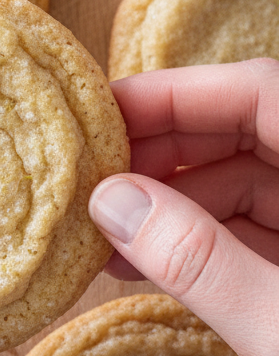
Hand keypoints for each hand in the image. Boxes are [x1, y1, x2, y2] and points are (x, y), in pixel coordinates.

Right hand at [89, 58, 278, 355]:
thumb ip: (201, 262)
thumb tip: (113, 201)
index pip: (262, 92)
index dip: (177, 92)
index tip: (104, 114)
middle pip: (250, 129)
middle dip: (169, 148)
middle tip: (94, 177)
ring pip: (250, 180)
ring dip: (177, 199)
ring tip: (108, 233)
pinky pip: (257, 232)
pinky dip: (202, 241)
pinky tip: (147, 263)